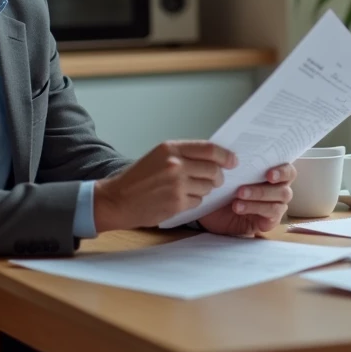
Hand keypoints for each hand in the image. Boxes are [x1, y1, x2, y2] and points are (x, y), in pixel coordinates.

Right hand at [93, 140, 236, 231]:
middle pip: (213, 169)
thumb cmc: (138, 178)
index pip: (209, 149)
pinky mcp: (176, 203)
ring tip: (188, 189)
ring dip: (204, 190)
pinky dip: (193, 202)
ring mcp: (176, 184)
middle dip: (218, 176)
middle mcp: (175, 164)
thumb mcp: (159, 156)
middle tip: (216, 180)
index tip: (233, 160)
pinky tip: (180, 200)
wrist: (117, 200)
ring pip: (207, 187)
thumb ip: (184, 154)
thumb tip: (214, 157)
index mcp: (171, 148)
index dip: (226, 155)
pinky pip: (198, 202)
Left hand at [198, 163, 295, 236]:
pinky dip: (254, 209)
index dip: (282, 171)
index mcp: (274, 173)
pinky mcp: (271, 220)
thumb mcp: (230, 175)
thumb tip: (235, 152)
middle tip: (241, 189)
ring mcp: (277, 205)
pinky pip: (271, 214)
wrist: (218, 212)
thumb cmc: (227, 188)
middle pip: (284, 189)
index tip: (268, 174)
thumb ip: (239, 163)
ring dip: (257, 198)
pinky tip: (238, 208)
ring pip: (277, 202)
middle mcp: (280, 189)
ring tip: (236, 199)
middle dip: (262, 189)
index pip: (288, 170)